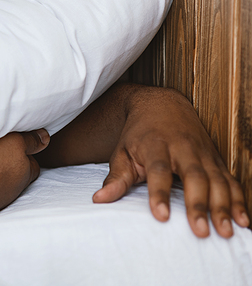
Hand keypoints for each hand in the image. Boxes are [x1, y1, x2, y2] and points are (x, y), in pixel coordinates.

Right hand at [0, 130, 49, 213]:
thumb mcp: (15, 143)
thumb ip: (30, 140)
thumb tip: (45, 137)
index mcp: (26, 172)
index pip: (33, 164)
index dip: (28, 153)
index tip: (19, 145)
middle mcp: (16, 187)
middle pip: (19, 173)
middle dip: (13, 163)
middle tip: (2, 151)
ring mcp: (0, 196)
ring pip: (3, 181)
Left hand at [92, 86, 249, 237]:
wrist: (162, 104)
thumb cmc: (138, 134)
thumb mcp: (122, 152)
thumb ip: (116, 178)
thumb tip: (98, 200)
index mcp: (156, 144)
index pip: (158, 170)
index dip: (159, 193)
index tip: (161, 216)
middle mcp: (183, 148)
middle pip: (194, 177)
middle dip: (198, 205)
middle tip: (200, 232)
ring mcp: (203, 153)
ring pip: (217, 180)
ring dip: (223, 206)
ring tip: (225, 232)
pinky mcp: (216, 159)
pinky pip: (231, 180)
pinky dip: (239, 200)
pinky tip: (243, 221)